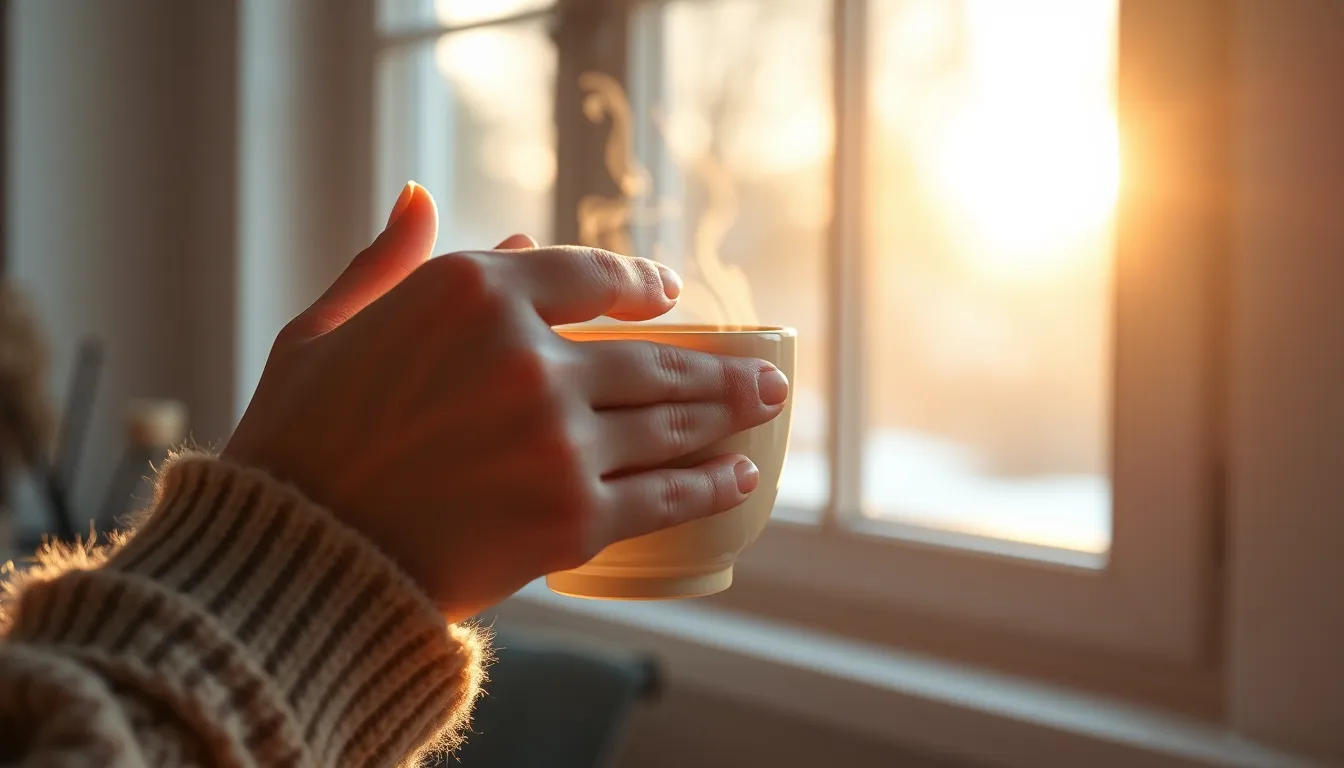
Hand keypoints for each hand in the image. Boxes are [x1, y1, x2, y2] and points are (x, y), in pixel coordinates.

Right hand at [223, 183, 788, 620]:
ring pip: (669, 421)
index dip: (642, 282)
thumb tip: (421, 199)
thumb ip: (385, 262)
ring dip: (730, 414)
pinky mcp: (572, 521)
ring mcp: (558, 442)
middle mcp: (529, 360)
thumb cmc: (299, 443)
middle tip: (766, 372)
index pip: (590, 274)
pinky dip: (710, 486)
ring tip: (767, 408)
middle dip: (719, 365)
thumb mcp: (323, 329)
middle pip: (653, 357)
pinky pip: (663, 496)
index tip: (670, 295)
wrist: (296, 560)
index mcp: (470, 295)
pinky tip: (741, 478)